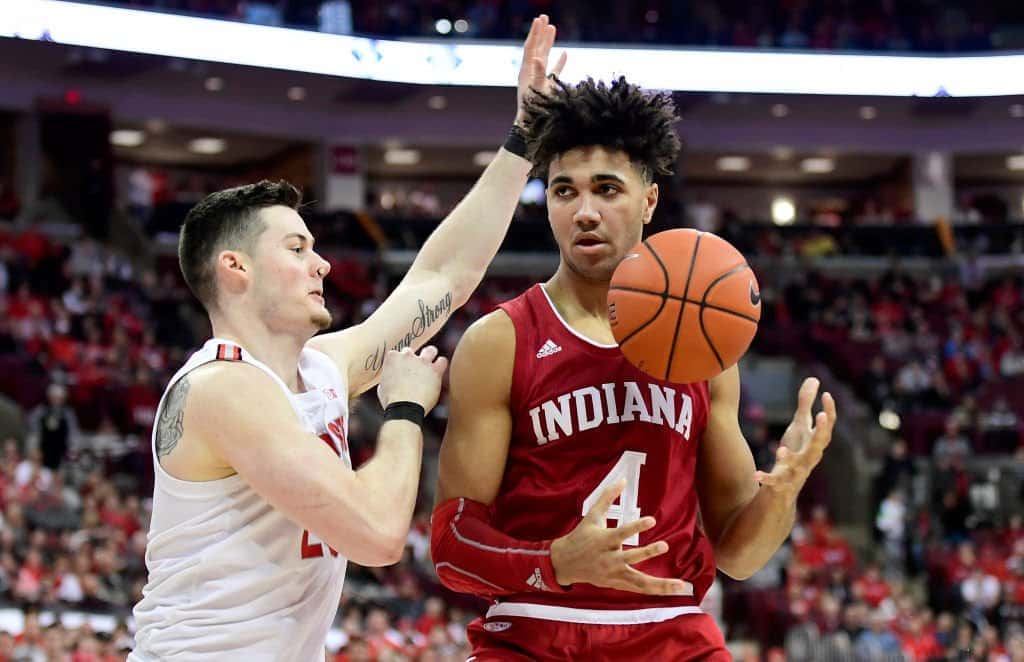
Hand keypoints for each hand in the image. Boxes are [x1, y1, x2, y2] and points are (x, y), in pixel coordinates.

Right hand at [376, 346, 447, 413]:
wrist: (404, 408)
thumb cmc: (392, 401)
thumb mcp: (382, 387)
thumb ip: (388, 377)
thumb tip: (391, 379)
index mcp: (392, 358)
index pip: (396, 354)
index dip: (398, 364)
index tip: (400, 372)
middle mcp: (407, 356)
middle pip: (410, 351)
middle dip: (411, 359)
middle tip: (413, 370)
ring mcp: (422, 362)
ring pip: (430, 350)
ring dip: (430, 356)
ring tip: (429, 367)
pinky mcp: (435, 370)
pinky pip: (443, 361)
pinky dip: (441, 365)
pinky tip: (439, 372)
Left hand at [515, 14, 566, 125]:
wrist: (532, 127)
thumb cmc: (534, 111)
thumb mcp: (537, 90)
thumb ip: (538, 74)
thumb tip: (538, 57)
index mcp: (527, 71)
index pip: (531, 47)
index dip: (536, 33)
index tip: (540, 18)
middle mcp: (531, 73)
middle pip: (536, 48)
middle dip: (540, 32)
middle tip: (544, 16)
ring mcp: (538, 79)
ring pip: (544, 56)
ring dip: (548, 42)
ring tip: (553, 28)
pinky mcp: (546, 87)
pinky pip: (554, 70)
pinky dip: (559, 61)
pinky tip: (564, 54)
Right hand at [550, 479, 691, 594]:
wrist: (564, 563)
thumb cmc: (581, 536)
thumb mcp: (592, 515)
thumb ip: (608, 497)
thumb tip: (623, 479)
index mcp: (603, 540)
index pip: (621, 533)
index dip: (636, 527)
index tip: (652, 520)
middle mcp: (609, 559)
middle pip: (630, 558)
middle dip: (647, 552)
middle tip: (664, 546)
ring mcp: (613, 574)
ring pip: (639, 581)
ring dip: (660, 584)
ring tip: (679, 584)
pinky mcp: (616, 583)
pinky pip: (638, 588)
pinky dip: (655, 590)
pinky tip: (671, 589)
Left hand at [755, 378, 836, 503]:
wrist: (787, 487)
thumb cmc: (796, 451)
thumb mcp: (799, 426)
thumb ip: (805, 404)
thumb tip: (814, 379)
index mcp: (814, 443)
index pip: (827, 427)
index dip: (829, 411)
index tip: (827, 394)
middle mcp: (809, 457)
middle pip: (819, 445)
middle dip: (821, 431)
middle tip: (821, 416)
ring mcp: (796, 471)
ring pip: (798, 466)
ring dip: (790, 458)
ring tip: (781, 449)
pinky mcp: (781, 483)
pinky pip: (775, 481)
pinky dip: (767, 478)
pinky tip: (756, 474)